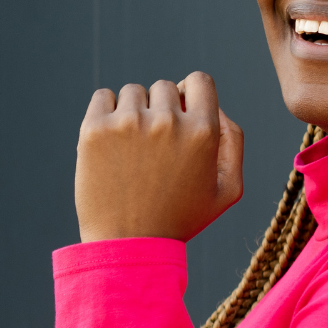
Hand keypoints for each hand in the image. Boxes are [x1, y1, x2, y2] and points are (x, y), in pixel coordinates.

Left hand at [75, 72, 243, 242]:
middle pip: (165, 88)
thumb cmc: (180, 219)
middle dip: (161, 110)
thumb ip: (233, 142)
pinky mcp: (94, 129)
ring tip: (133, 151)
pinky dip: (106, 113)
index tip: (181, 115)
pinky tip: (112, 143)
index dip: (192, 95)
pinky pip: (103, 97)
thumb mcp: (227, 190)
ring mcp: (128, 123)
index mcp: (203, 132)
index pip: (200, 81)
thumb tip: (215, 106)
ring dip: (133, 112)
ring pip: (133, 93)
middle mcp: (167, 122)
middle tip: (155, 150)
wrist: (129, 246)